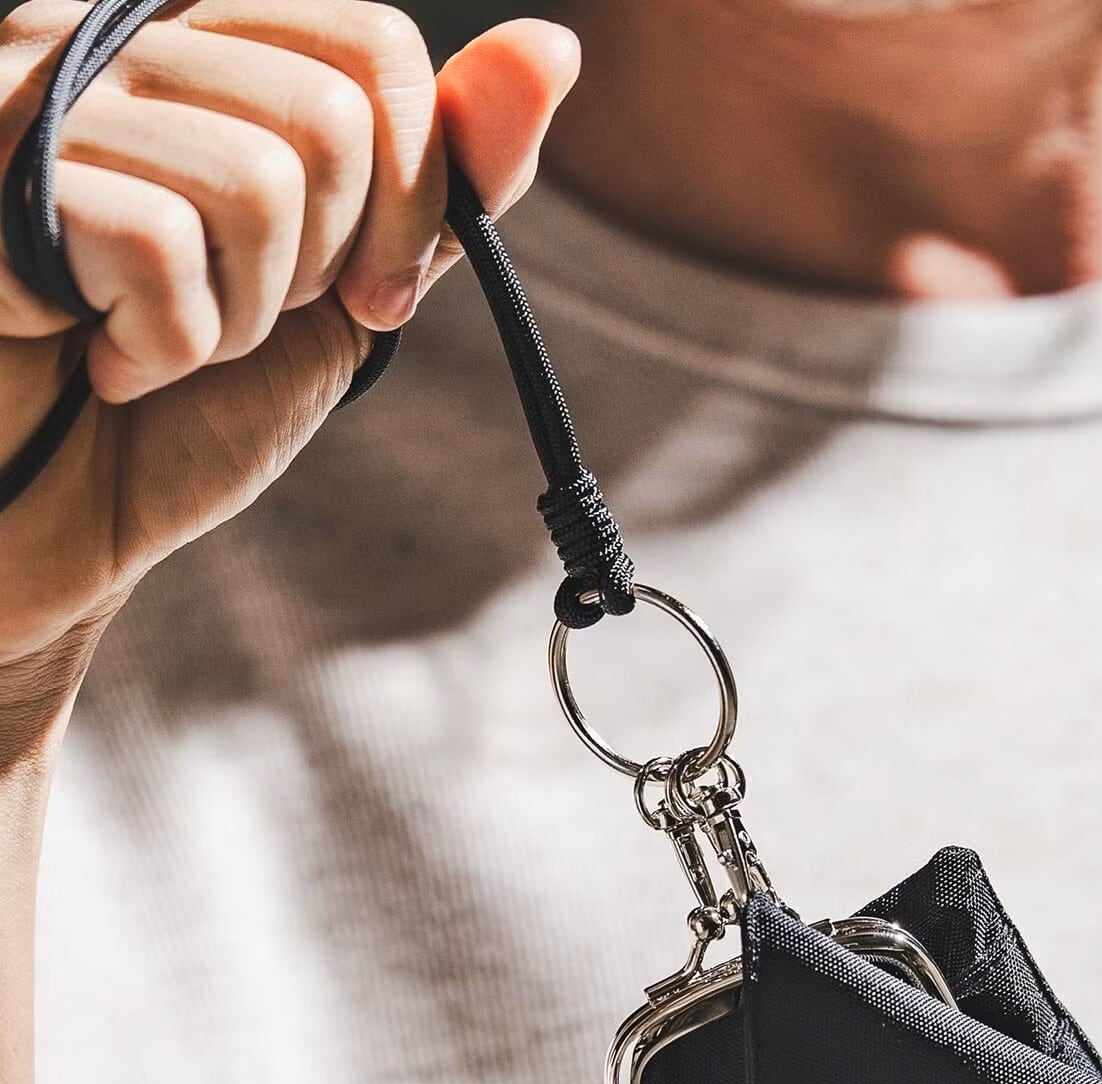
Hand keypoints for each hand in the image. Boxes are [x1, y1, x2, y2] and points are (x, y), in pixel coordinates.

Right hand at [0, 1, 577, 734]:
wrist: (55, 520)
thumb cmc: (187, 408)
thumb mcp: (345, 295)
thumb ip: (440, 190)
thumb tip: (551, 51)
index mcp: (205, 50)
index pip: (374, 44)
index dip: (410, 194)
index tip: (374, 294)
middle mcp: (116, 40)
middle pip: (329, 117)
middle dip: (316, 271)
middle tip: (234, 320)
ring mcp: (34, 95)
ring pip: (256, 182)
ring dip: (233, 317)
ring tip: (158, 342)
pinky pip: (158, 242)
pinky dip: (159, 345)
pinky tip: (99, 357)